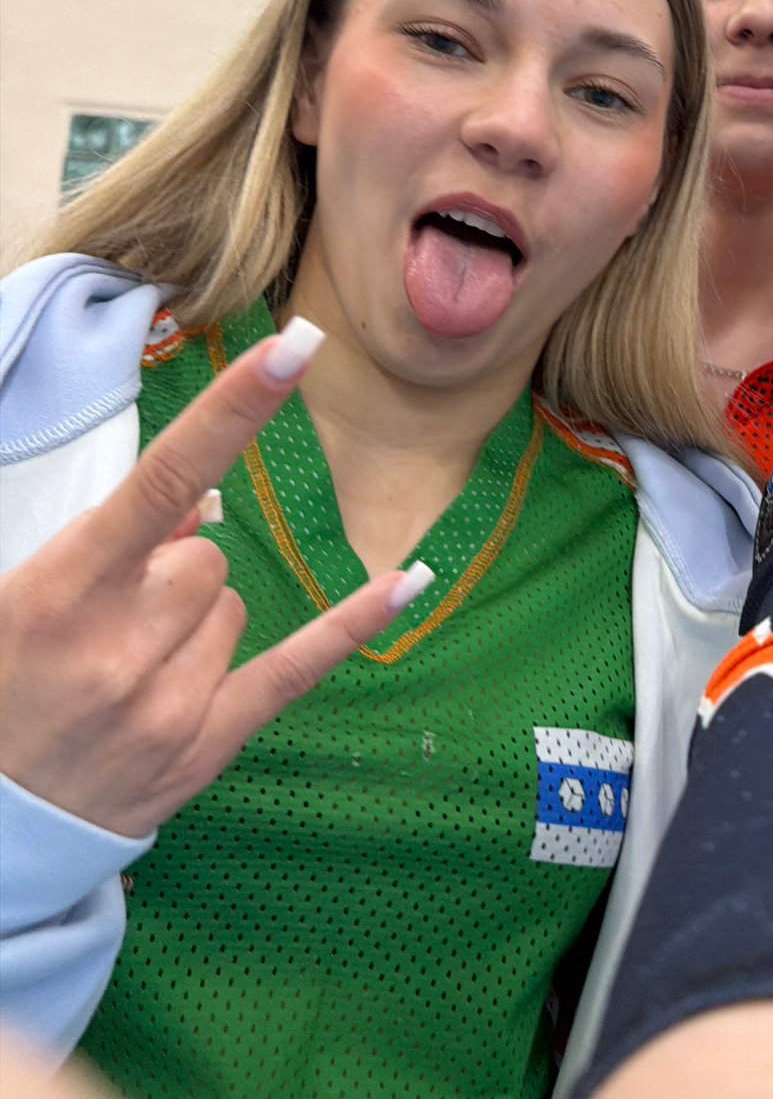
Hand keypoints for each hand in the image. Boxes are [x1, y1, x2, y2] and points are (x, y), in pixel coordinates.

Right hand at [0, 319, 430, 836]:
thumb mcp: (15, 599)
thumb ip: (108, 540)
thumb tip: (197, 495)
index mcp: (56, 596)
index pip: (166, 478)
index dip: (233, 408)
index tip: (292, 349)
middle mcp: (118, 649)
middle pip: (206, 556)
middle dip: (168, 571)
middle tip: (106, 625)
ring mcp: (167, 705)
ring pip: (236, 607)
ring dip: (193, 622)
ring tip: (123, 672)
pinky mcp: (203, 749)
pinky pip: (296, 668)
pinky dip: (352, 623)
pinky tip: (408, 581)